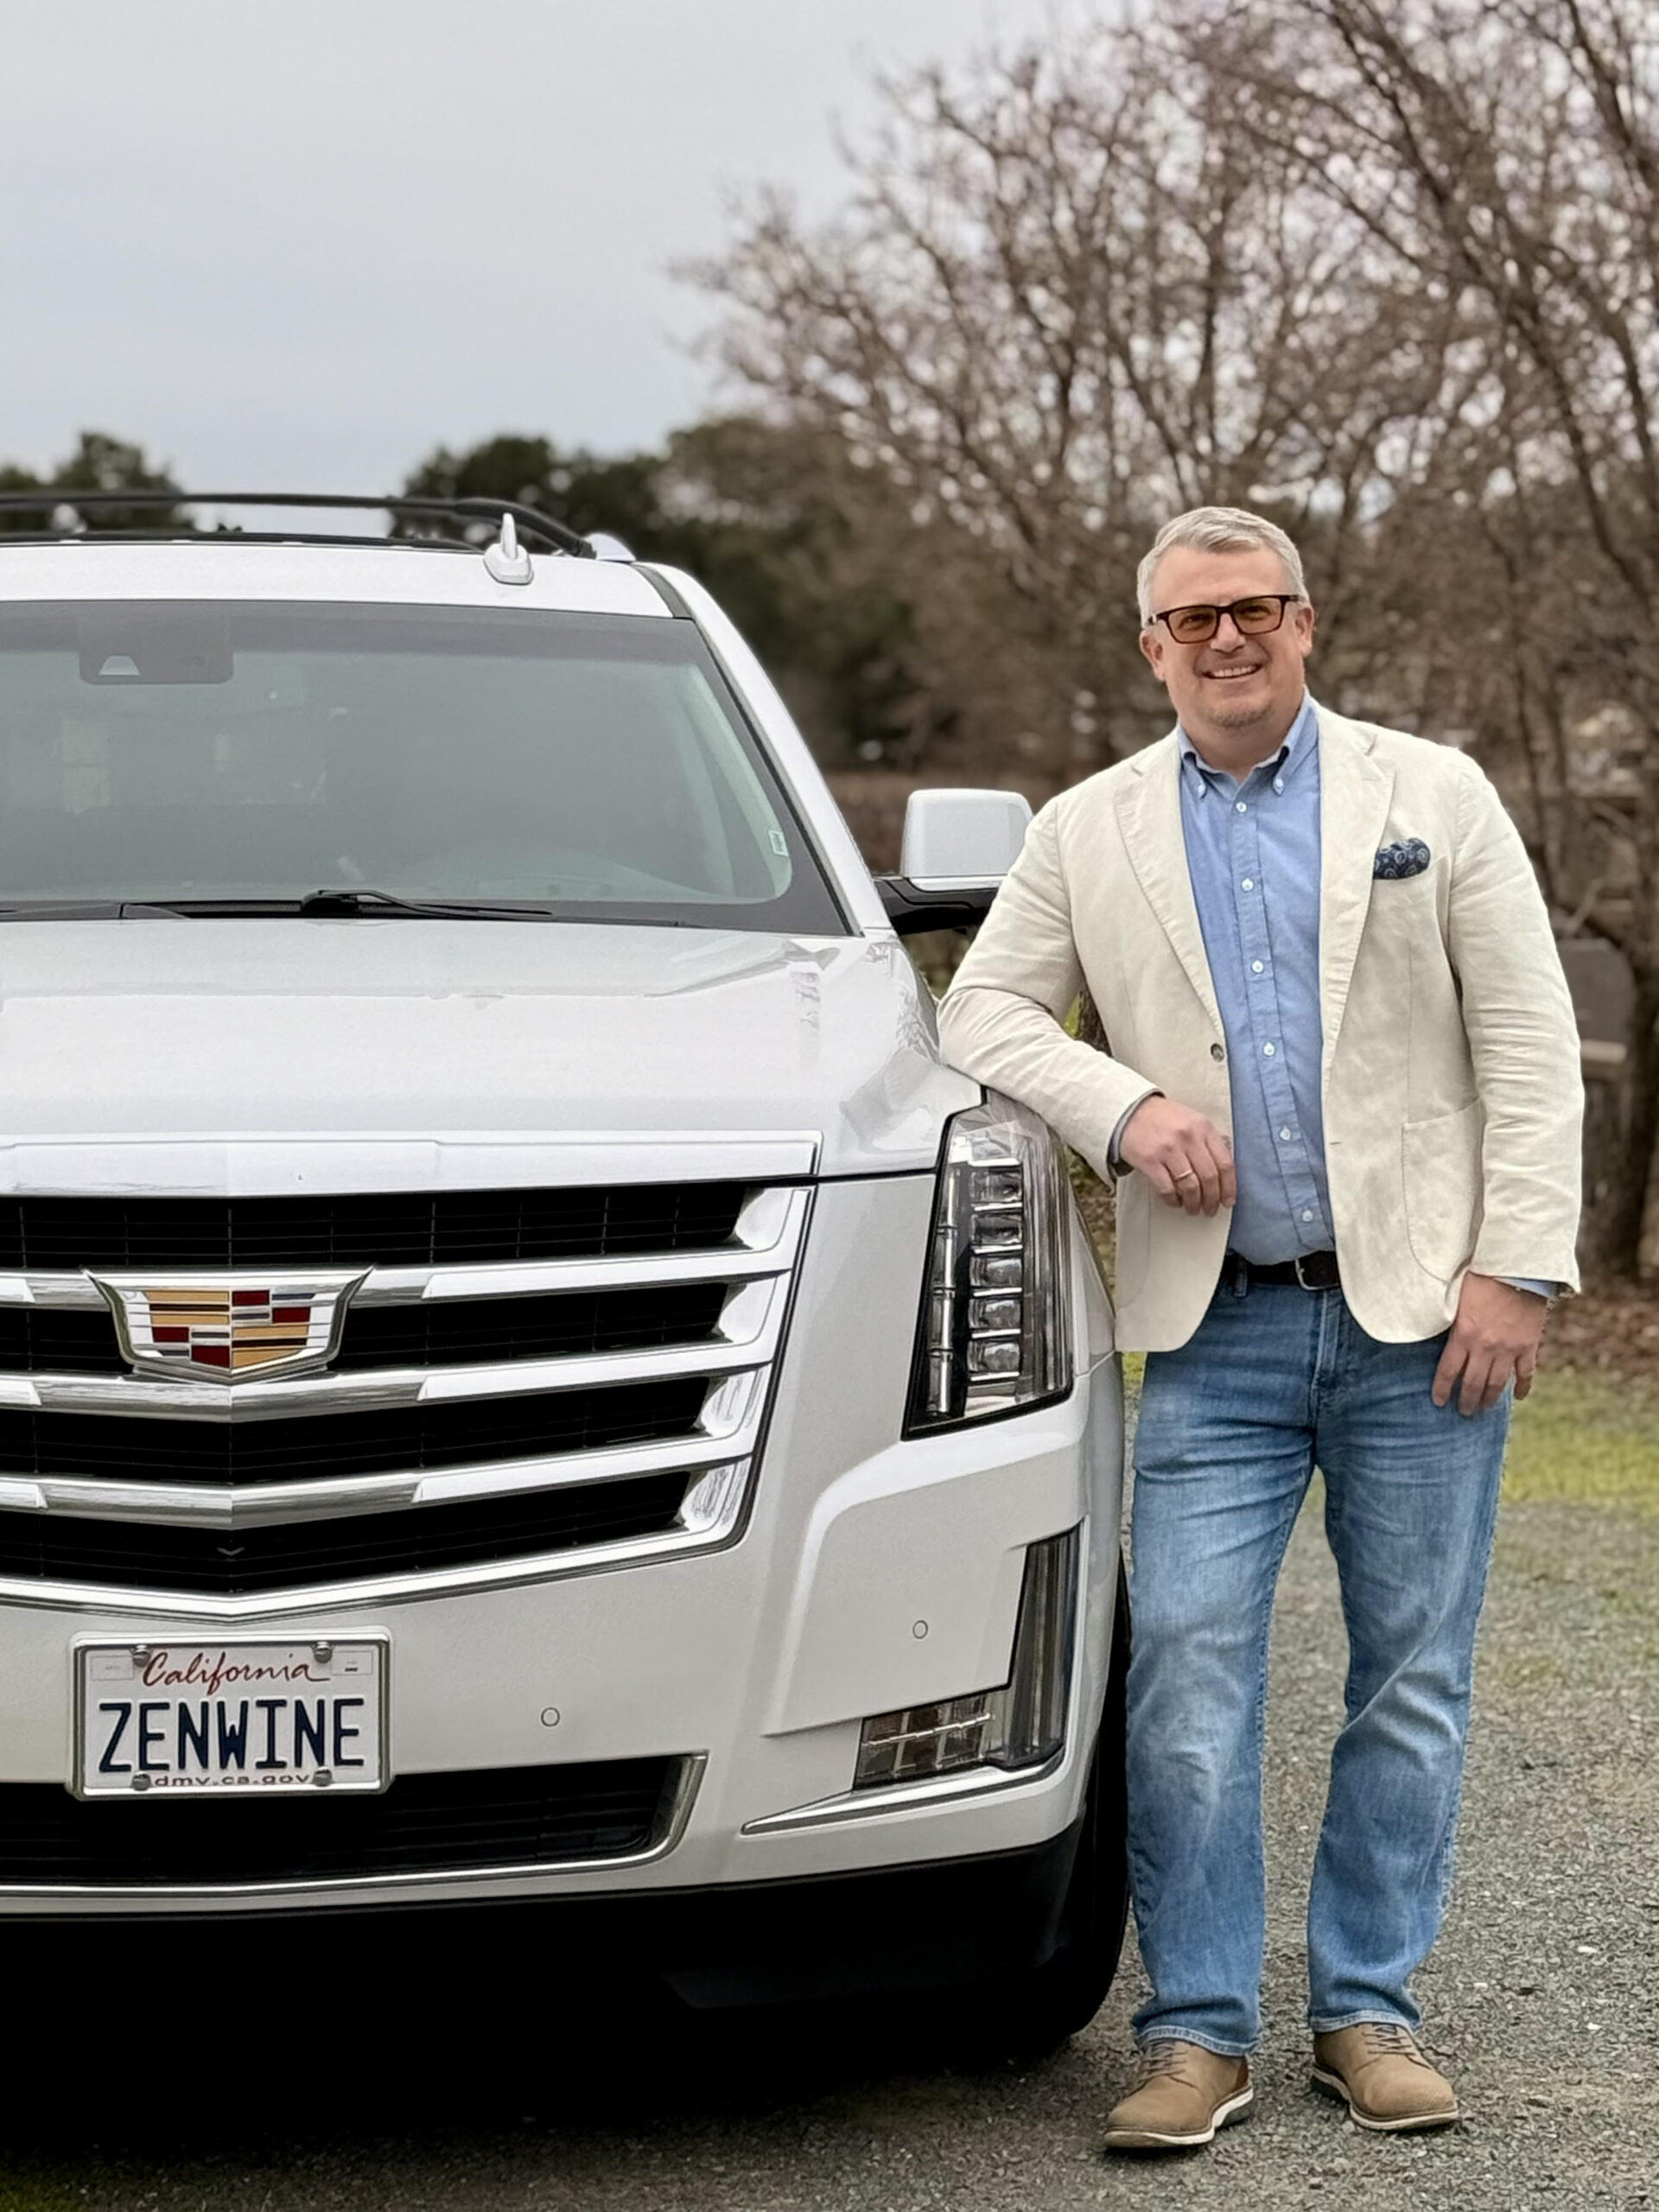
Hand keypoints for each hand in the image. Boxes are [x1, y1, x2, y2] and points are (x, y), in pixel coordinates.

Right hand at [1119, 1095, 1236, 1215]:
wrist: (1129, 1111)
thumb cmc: (1163, 1118)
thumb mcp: (1192, 1120)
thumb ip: (1208, 1141)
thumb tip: (1224, 1172)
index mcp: (1203, 1127)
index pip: (1225, 1163)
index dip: (1229, 1187)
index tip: (1228, 1201)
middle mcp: (1188, 1137)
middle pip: (1209, 1178)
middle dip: (1212, 1199)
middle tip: (1210, 1209)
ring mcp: (1168, 1149)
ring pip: (1190, 1186)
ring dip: (1194, 1203)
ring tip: (1193, 1209)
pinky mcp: (1149, 1160)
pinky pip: (1167, 1188)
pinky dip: (1173, 1200)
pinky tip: (1175, 1201)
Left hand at [1431, 1272, 1547, 1416]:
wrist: (1518, 1269)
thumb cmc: (1482, 1277)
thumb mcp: (1457, 1299)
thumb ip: (1452, 1321)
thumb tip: (1443, 1335)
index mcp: (1463, 1335)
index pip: (1448, 1371)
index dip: (1442, 1389)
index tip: (1439, 1402)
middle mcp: (1485, 1347)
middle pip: (1472, 1383)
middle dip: (1466, 1401)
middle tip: (1463, 1412)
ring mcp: (1508, 1349)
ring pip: (1497, 1383)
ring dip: (1489, 1399)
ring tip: (1483, 1409)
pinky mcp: (1528, 1346)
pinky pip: (1525, 1373)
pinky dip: (1522, 1387)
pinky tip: (1518, 1397)